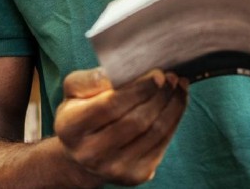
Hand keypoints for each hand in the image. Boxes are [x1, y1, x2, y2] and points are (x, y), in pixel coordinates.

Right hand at [53, 67, 188, 186]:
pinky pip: (161, 145)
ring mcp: (113, 168)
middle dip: (159, 96)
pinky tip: (176, 104)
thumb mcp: (73, 91)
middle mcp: (90, 153)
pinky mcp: (134, 176)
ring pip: (154, 133)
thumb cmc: (80, 113)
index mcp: (71, 128)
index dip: (137, 89)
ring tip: (178, 87)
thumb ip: (89, 80)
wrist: (81, 155)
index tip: (157, 74)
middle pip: (136, 121)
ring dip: (172, 107)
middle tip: (172, 77)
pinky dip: (173, 121)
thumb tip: (113, 74)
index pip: (110, 106)